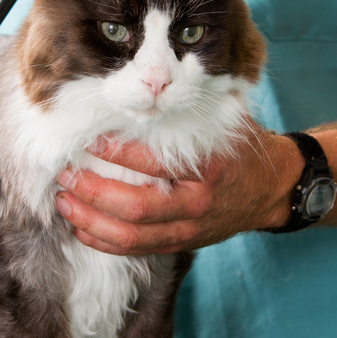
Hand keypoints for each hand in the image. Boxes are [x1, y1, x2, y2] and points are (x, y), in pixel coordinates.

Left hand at [54, 126, 302, 255]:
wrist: (271, 189)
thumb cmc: (240, 149)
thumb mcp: (224, 121)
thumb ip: (188, 108)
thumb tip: (143, 87)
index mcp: (208, 169)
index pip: (154, 165)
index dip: (116, 154)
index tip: (90, 139)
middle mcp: (197, 204)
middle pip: (136, 208)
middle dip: (93, 192)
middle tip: (66, 173)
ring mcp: (189, 230)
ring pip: (131, 236)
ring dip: (91, 221)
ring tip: (64, 201)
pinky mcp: (181, 244)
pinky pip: (136, 250)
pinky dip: (104, 242)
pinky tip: (80, 228)